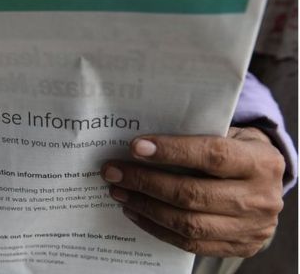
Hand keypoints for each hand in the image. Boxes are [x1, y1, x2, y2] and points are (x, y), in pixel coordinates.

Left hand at [101, 127, 284, 256]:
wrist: (268, 184)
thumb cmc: (238, 150)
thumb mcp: (230, 134)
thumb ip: (196, 135)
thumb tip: (142, 143)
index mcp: (261, 162)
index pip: (212, 156)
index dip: (171, 151)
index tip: (135, 147)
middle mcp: (260, 198)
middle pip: (193, 194)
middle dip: (145, 182)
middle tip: (113, 172)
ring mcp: (251, 228)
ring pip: (188, 223)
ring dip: (145, 207)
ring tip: (119, 192)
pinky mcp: (239, 247)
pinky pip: (190, 244)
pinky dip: (157, 227)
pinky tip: (135, 212)